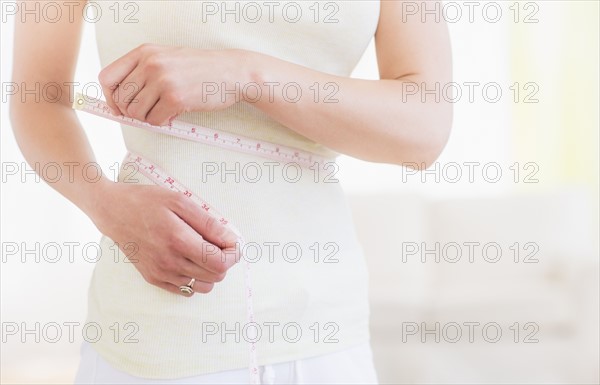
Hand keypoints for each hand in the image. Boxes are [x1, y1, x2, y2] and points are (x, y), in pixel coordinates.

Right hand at [89, 180, 241, 295]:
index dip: (233, 254)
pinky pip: (186, 290)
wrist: (112, 211)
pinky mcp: (153, 278)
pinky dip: (195, 278)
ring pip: (204, 286)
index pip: (219, 263)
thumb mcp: (180, 201)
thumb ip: (208, 223)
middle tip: (218, 242)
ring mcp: (160, 273)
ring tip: (202, 250)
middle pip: (215, 276)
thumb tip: (231, 239)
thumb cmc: (147, 201)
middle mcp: (169, 262)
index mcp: (178, 241)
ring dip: (211, 270)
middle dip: (224, 260)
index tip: (233, 243)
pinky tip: (189, 259)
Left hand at [98, 43, 251, 125]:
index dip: (110, 97)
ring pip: (135, 112)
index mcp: (144, 52)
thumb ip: (144, 71)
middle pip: (121, 99)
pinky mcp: (174, 98)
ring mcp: (162, 81)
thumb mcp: (168, 58)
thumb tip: (121, 99)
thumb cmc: (202, 69)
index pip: (107, 77)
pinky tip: (173, 115)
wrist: (232, 73)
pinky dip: (161, 122)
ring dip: (147, 118)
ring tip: (163, 112)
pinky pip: (153, 120)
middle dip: (132, 111)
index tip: (120, 107)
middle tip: (148, 112)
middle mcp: (150, 64)